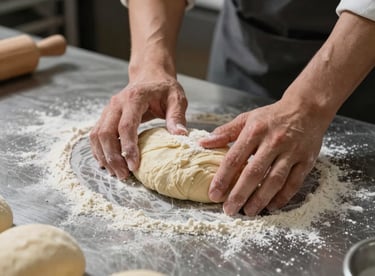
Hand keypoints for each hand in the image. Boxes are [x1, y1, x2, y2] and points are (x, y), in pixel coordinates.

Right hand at [89, 71, 187, 179]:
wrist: (149, 76)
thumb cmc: (164, 88)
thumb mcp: (176, 98)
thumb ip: (177, 116)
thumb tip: (180, 136)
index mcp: (134, 98)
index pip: (126, 126)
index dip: (128, 147)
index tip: (134, 166)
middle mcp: (116, 103)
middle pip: (106, 133)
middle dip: (112, 157)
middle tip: (123, 175)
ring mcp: (108, 109)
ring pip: (97, 135)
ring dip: (104, 156)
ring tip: (115, 173)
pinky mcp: (105, 116)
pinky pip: (96, 134)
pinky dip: (98, 150)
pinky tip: (106, 163)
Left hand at [199, 99, 328, 215]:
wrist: (307, 109)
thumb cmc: (272, 116)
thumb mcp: (247, 119)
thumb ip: (225, 132)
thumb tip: (203, 143)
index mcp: (255, 131)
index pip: (234, 158)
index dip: (223, 178)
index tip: (214, 194)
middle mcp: (273, 142)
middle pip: (254, 173)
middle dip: (240, 194)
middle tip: (229, 210)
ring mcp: (291, 152)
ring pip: (274, 180)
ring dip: (260, 199)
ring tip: (248, 211)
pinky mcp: (306, 161)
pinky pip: (294, 183)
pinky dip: (282, 197)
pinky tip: (271, 206)